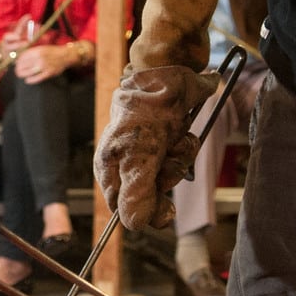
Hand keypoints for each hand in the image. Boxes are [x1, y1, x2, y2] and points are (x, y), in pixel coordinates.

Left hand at [15, 44, 74, 83]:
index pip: (22, 57)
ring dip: (22, 74)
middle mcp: (40, 58)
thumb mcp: (41, 48)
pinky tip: (27, 80)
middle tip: (17, 70)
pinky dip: (30, 80)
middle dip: (18, 68)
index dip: (17, 61)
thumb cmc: (51, 52)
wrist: (65, 56)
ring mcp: (44, 66)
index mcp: (37, 51)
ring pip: (28, 72)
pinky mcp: (48, 73)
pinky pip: (36, 78)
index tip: (16, 63)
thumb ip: (31, 53)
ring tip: (20, 75)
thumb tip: (18, 58)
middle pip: (23, 65)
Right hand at [94, 65, 218, 229]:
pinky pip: (182, 157)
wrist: (168, 69)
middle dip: (165, 179)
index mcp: (110, 166)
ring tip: (174, 138)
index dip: (145, 208)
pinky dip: (186, 146)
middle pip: (150, 195)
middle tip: (164, 160)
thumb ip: (137, 191)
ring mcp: (148, 150)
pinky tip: (182, 131)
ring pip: (169, 175)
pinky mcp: (167, 139)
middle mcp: (127, 160)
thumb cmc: (147, 110)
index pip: (123, 209)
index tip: (162, 205)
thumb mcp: (140, 154)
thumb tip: (133, 227)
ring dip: (178, 159)